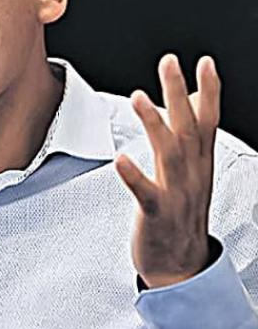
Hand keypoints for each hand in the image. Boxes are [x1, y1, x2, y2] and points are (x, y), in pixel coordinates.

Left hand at [114, 54, 218, 288]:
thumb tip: (191, 99)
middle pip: (188, 128)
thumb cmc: (179, 213)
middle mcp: (192, 175)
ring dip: (155, 124)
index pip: (208, 121)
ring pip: (169, 154)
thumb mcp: (191, 171)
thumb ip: (190, 136)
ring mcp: (176, 194)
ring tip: (139, 97)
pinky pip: (146, 194)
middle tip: (170, 62)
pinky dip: (135, 176)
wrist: (180, 266)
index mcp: (199, 164)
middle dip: (179, 94)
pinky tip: (121, 158)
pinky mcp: (156, 215)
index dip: (209, 91)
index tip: (206, 62)